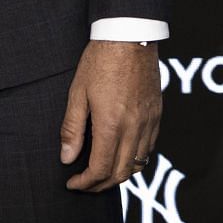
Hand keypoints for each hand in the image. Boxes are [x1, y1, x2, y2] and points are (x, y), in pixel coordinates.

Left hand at [59, 40, 160, 190]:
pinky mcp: (157, 115)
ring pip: (137, 165)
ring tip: (101, 173)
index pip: (100, 169)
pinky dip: (135, 160)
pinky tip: (121, 154)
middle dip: (100, 185)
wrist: (130, 36)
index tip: (72, 183)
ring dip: (118, 175)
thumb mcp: (77, 92)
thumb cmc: (100, 60)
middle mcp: (134, 128)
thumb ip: (72, 128)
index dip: (85, 182)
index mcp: (111, 124)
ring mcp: (148, 123)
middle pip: (120, 173)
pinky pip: (149, 148)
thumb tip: (66, 157)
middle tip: (84, 184)